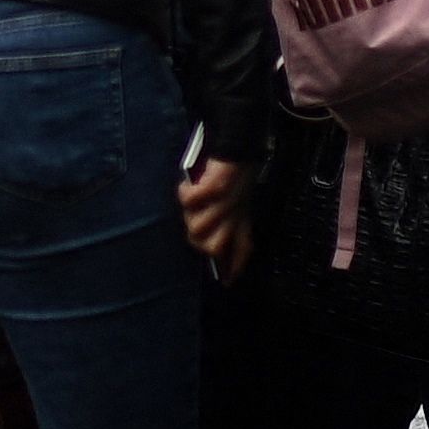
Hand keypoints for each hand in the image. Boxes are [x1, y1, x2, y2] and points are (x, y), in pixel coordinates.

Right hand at [176, 157, 252, 276]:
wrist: (239, 146)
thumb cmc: (234, 174)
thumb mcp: (237, 200)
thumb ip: (230, 220)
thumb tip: (213, 243)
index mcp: (243, 218)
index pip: (242, 249)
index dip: (233, 267)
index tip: (227, 282)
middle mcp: (235, 214)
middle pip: (211, 247)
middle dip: (199, 239)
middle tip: (196, 220)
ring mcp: (225, 202)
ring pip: (197, 228)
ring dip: (190, 213)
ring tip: (193, 202)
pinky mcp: (215, 187)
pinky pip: (190, 201)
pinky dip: (185, 192)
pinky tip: (188, 184)